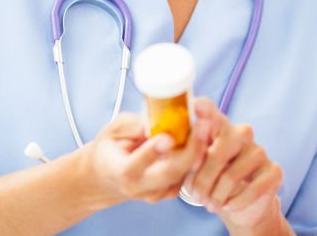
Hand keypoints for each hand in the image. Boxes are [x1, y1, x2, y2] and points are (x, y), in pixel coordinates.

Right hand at [82, 111, 211, 204]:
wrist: (109, 177)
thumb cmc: (110, 149)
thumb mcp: (113, 131)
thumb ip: (131, 126)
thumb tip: (153, 123)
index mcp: (119, 171)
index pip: (134, 167)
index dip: (151, 153)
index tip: (167, 137)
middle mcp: (138, 187)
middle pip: (168, 174)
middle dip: (189, 151)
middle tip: (204, 127)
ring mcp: (156, 193)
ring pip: (182, 174)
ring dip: (198, 151)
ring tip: (208, 125)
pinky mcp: (170, 192)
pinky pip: (186, 175)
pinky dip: (197, 157)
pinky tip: (203, 137)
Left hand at [186, 98, 285, 231]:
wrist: (241, 207)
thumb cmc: (212, 182)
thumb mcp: (195, 169)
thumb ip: (188, 156)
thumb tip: (172, 150)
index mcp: (219, 127)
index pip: (210, 111)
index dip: (204, 109)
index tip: (196, 106)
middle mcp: (241, 133)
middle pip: (216, 154)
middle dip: (202, 181)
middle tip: (196, 197)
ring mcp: (259, 150)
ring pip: (231, 176)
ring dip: (216, 197)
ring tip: (210, 205)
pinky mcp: (274, 170)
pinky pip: (252, 190)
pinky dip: (235, 203)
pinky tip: (228, 206)